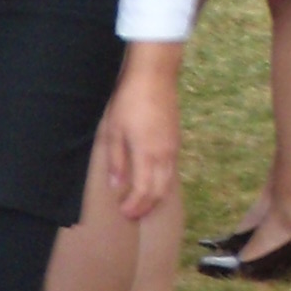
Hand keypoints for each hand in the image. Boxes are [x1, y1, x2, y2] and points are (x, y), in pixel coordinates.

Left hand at [91, 45, 180, 222]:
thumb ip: (116, 160)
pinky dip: (162, 183)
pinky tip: (153, 184)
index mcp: (147, 155)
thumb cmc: (130, 100)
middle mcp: (164, 156)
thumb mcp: (114, 130)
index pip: (143, 192)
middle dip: (146, 207)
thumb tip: (116, 184)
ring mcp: (173, 148)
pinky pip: (171, 170)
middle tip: (134, 216)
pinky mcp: (176, 140)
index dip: (135, 206)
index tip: (125, 213)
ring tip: (143, 205)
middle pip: (159, 192)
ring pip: (168, 182)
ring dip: (156, 198)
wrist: (155, 75)